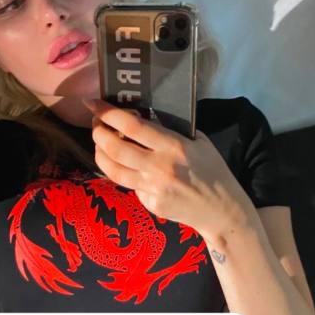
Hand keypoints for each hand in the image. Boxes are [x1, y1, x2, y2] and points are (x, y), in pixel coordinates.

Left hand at [83, 98, 253, 239]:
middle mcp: (159, 167)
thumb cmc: (212, 170)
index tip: (93, 103)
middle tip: (95, 124)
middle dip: (98, 133)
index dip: (107, 113)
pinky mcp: (150, 204)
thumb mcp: (198, 142)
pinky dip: (124, 173)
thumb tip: (142, 118)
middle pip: (115, 148)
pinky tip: (129, 168)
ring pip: (113, 170)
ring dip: (100, 154)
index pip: (132, 126)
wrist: (220, 210)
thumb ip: (170, 131)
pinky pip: (129, 185)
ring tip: (100, 145)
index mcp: (173, 146)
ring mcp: (152, 189)